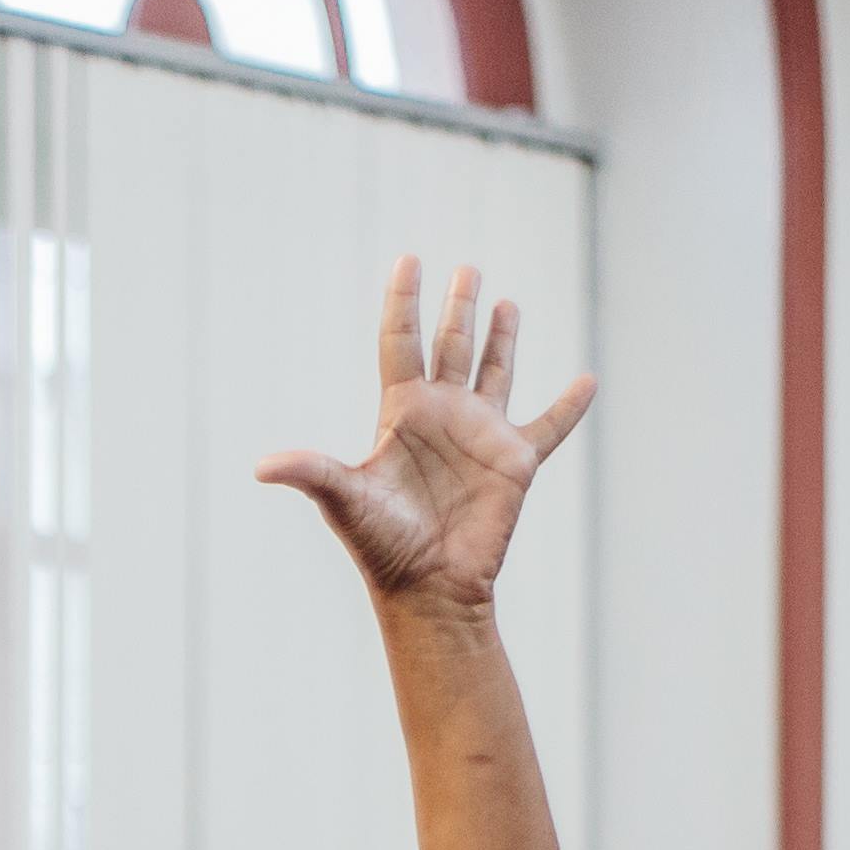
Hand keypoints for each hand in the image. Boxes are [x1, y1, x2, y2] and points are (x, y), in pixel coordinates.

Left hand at [257, 256, 590, 615]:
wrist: (429, 589)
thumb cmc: (383, 547)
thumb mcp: (345, 501)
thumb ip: (311, 472)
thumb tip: (261, 467)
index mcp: (402, 413)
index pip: (401, 342)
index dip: (404, 302)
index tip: (408, 260)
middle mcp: (442, 416)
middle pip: (450, 346)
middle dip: (457, 308)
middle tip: (465, 270)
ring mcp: (481, 436)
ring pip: (495, 372)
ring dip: (502, 338)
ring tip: (506, 302)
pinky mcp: (515, 462)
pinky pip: (550, 426)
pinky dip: (569, 406)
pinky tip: (588, 381)